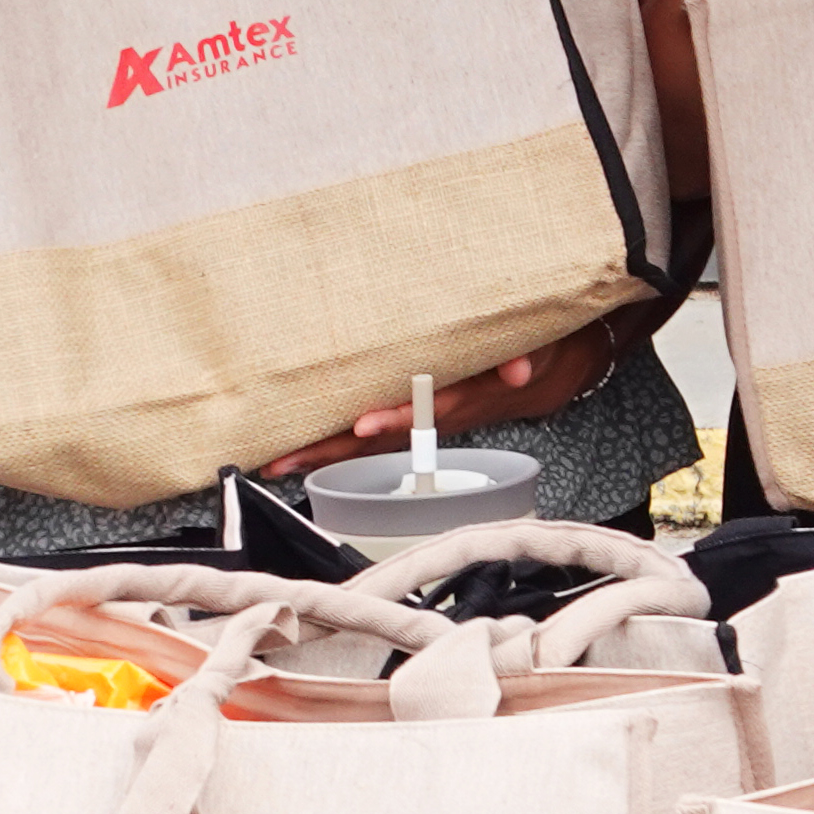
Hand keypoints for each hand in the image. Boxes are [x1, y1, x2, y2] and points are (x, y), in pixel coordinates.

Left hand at [256, 332, 607, 481]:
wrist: (532, 373)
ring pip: (368, 444)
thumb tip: (517, 371)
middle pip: (381, 439)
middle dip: (333, 449)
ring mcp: (419, 422)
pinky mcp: (410, 420)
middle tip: (287, 459)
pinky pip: (369, 439)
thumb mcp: (535, 350)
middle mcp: (433, 417)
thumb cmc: (524, 353)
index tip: (361, 424)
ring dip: (324, 453)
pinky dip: (334, 446)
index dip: (394, 418)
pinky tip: (299, 452)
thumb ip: (523, 358)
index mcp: (461, 397)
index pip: (423, 411)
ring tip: (278, 463)